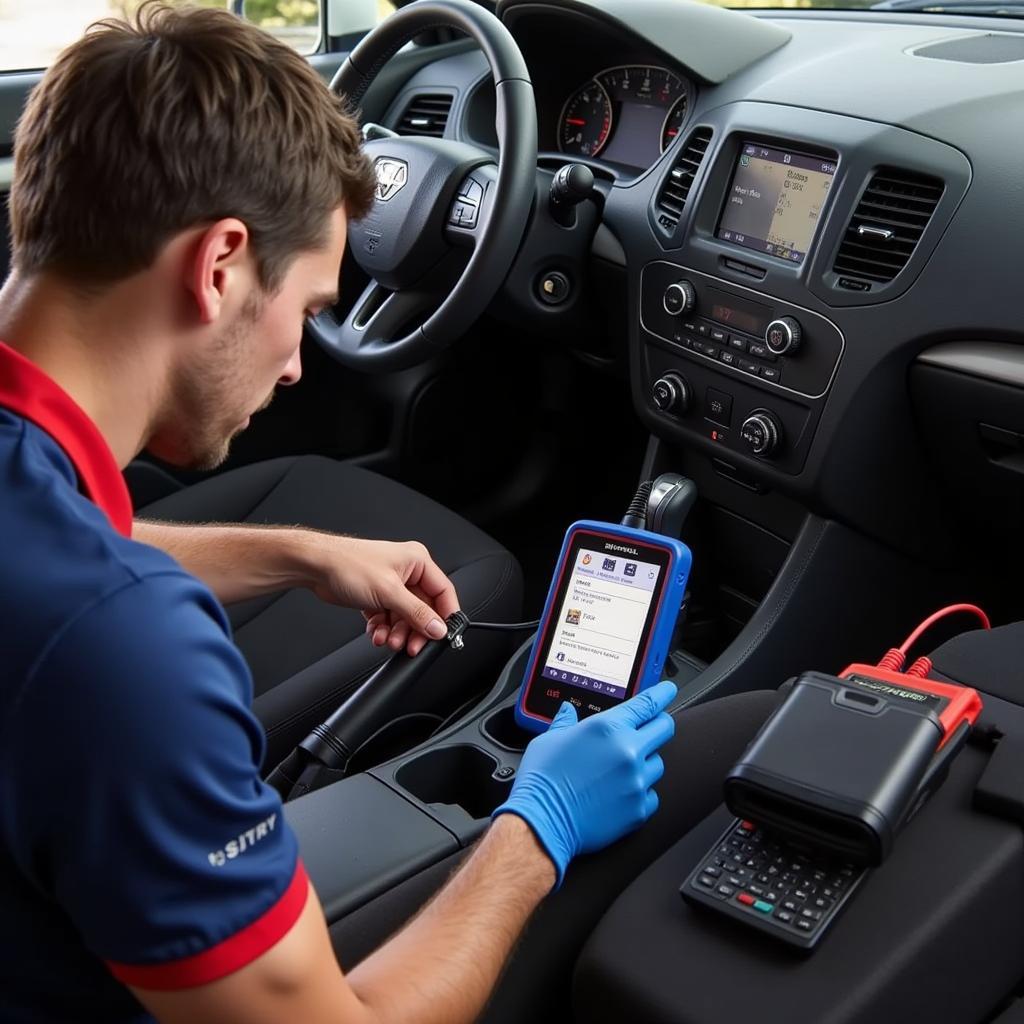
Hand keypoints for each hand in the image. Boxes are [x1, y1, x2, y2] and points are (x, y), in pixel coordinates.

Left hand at [307, 536, 459, 655]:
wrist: (315, 566)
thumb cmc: (347, 564)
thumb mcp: (388, 591)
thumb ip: (416, 613)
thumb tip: (438, 628)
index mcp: (417, 561)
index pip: (442, 592)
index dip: (446, 615)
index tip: (445, 635)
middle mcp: (407, 572)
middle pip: (423, 609)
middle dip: (415, 629)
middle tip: (410, 645)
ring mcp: (391, 585)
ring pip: (404, 617)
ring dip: (396, 632)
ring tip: (387, 640)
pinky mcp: (377, 596)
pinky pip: (388, 618)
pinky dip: (383, 629)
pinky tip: (375, 633)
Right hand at [492, 680, 677, 887]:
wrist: (543, 822)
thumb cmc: (543, 781)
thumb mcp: (550, 740)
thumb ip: (565, 722)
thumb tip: (568, 712)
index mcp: (608, 728)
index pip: (648, 703)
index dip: (662, 694)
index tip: (667, 691)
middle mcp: (628, 751)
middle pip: (664, 728)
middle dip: (658, 725)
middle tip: (646, 730)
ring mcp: (637, 781)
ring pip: (658, 763)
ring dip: (645, 763)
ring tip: (619, 771)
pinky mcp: (639, 809)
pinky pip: (652, 795)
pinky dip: (640, 792)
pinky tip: (619, 793)